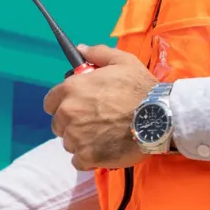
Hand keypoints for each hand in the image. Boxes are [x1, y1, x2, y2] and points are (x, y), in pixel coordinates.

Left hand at [46, 44, 158, 171]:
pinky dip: (88, 158)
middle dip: (72, 123)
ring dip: (81, 141)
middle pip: (59, 124)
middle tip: (94, 121)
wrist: (159, 118)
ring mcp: (76, 137)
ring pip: (69, 142)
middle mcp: (68, 113)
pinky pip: (78, 161)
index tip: (77, 106)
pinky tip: (103, 150)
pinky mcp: (87, 156)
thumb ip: (98, 53)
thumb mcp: (123, 61)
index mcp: (72, 89)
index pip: (50, 102)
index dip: (62, 104)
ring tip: (103, 136)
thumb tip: (81, 49)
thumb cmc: (140, 88)